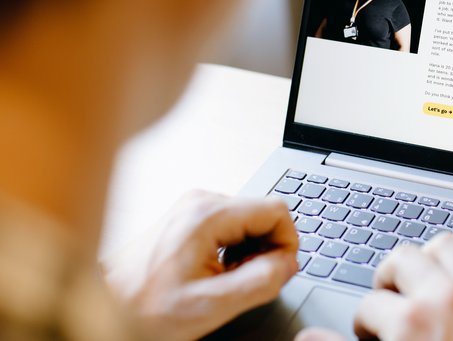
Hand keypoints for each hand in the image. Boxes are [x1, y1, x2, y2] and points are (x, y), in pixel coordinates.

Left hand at [103, 190, 297, 340]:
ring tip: (226, 280)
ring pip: (249, 221)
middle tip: (244, 282)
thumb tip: (287, 264)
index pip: (277, 210)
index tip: (276, 271)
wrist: (106, 306)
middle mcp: (202, 201)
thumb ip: (259, 282)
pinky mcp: (189, 217)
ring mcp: (194, 207)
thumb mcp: (210, 306)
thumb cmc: (145, 309)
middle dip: (266, 250)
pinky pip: (231, 225)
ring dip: (250, 252)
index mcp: (208, 215)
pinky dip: (234, 250)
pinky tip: (216, 272)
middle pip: (263, 214)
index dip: (286, 243)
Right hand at [295, 229, 452, 340]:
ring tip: (427, 275)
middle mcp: (444, 297)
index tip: (372, 337)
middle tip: (391, 299)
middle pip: (401, 259)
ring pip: (448, 244)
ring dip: (432, 257)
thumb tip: (308, 339)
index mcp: (410, 324)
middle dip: (389, 278)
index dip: (365, 323)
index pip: (369, 305)